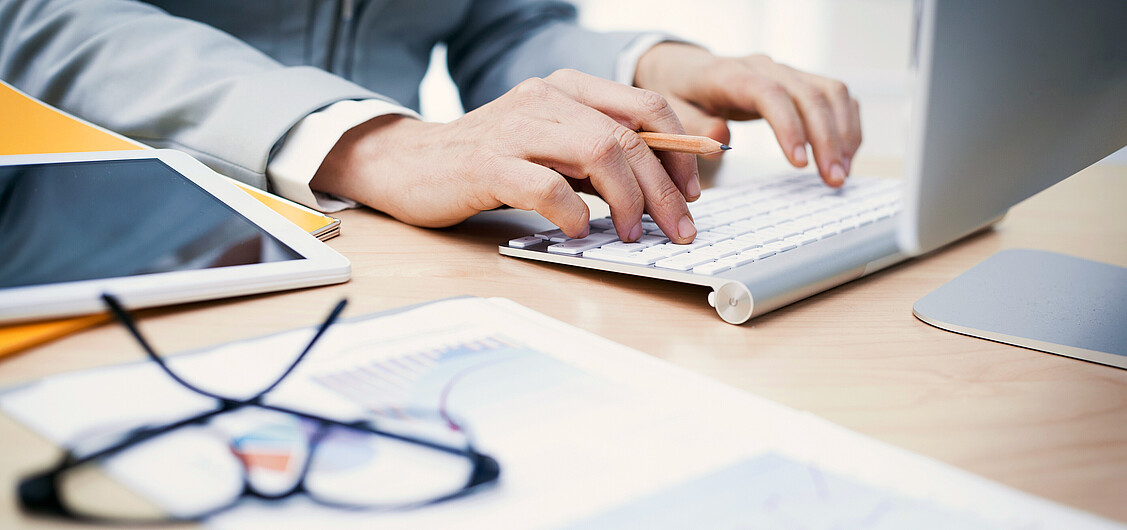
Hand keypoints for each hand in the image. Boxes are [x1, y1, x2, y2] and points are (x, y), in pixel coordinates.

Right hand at [312, 69, 699, 241]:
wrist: (411, 164)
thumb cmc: (492, 161)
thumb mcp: (554, 149)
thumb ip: (599, 157)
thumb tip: (665, 186)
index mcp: (569, 89)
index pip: (647, 107)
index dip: (681, 151)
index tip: (693, 194)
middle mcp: (547, 99)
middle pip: (629, 137)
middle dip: (665, 189)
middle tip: (679, 230)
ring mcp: (516, 128)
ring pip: (599, 153)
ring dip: (628, 201)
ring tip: (631, 234)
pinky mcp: (487, 163)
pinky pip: (546, 186)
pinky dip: (573, 213)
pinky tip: (577, 231)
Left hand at [634, 43, 861, 186]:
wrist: (685, 68)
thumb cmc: (679, 92)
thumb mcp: (671, 111)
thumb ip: (693, 127)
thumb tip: (721, 142)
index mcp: (730, 75)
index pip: (769, 94)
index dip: (789, 127)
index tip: (799, 163)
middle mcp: (764, 68)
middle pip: (809, 94)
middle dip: (827, 139)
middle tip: (833, 178)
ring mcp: (785, 72)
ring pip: (831, 92)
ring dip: (843, 133)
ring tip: (840, 172)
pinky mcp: (799, 81)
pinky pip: (835, 95)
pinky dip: (846, 123)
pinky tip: (846, 153)